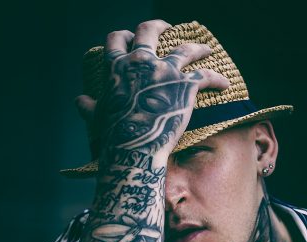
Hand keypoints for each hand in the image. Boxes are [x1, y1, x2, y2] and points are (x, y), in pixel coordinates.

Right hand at [76, 19, 229, 164]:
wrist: (135, 148)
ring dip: (197, 47)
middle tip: (169, 28)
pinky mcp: (185, 85)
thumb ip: (89, 106)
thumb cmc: (113, 136)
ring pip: (185, 48)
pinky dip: (217, 79)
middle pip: (149, 30)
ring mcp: (164, 71)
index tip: (131, 38)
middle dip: (160, 27)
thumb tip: (81, 101)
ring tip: (206, 49)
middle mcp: (141, 62)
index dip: (125, 36)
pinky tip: (225, 84)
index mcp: (117, 67)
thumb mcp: (97, 117)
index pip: (117, 40)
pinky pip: (206, 75)